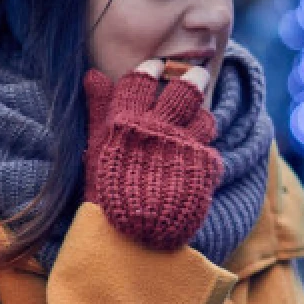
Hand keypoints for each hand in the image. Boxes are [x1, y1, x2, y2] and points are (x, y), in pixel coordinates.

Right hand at [83, 60, 222, 249]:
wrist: (132, 238)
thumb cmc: (108, 192)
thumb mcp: (97, 148)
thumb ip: (98, 109)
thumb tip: (92, 74)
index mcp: (128, 122)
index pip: (141, 82)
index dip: (149, 70)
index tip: (156, 65)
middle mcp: (158, 130)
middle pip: (183, 91)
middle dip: (192, 77)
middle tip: (197, 72)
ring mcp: (183, 147)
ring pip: (203, 117)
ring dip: (202, 115)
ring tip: (199, 118)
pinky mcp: (203, 167)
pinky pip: (211, 149)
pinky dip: (206, 150)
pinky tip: (199, 155)